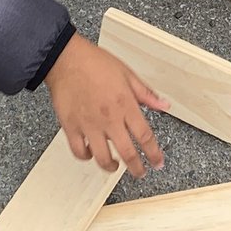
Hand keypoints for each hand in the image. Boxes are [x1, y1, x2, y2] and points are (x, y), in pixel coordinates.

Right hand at [43, 33, 169, 176]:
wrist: (66, 59)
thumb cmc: (95, 62)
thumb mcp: (127, 74)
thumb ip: (146, 94)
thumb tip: (164, 105)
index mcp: (125, 105)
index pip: (145, 136)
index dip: (154, 154)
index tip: (157, 162)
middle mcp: (109, 118)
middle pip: (127, 153)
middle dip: (137, 168)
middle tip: (140, 172)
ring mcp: (89, 125)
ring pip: (102, 158)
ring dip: (111, 166)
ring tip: (115, 165)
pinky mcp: (71, 127)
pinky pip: (79, 151)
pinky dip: (86, 157)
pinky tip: (91, 153)